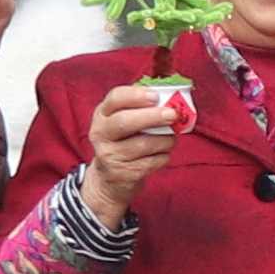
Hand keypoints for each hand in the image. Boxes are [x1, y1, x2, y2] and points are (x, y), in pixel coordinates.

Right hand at [79, 70, 192, 226]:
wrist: (111, 178)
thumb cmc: (125, 141)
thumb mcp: (124, 121)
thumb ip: (142, 108)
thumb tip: (172, 99)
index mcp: (102, 115)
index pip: (115, 98)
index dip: (136, 95)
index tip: (156, 96)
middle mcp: (101, 134)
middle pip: (125, 121)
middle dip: (152, 116)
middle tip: (173, 114)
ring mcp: (110, 155)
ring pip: (144, 144)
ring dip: (165, 139)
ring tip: (171, 138)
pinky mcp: (124, 174)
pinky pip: (152, 162)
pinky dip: (163, 156)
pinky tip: (162, 153)